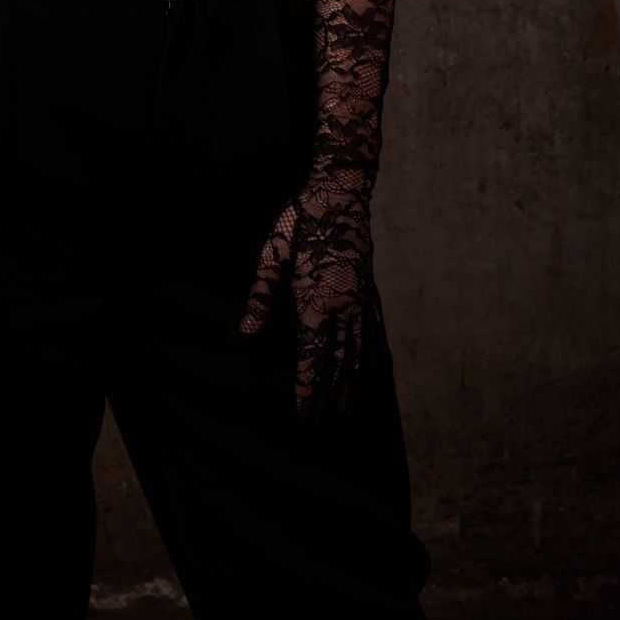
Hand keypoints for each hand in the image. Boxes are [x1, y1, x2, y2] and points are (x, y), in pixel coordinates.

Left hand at [237, 159, 377, 421]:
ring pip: (357, 353)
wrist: (341, 191)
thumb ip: (261, 294)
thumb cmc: (300, 219)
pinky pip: (372, 332)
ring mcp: (360, 301)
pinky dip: (369, 356)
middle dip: (327, 397)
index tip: (303, 414)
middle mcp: (343, 308)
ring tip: (345, 413)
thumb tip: (247, 332)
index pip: (311, 358)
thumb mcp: (272, 253)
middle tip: (320, 427)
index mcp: (317, 301)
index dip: (307, 389)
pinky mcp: (368, 290)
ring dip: (350, 385)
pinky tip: (369, 370)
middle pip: (336, 364)